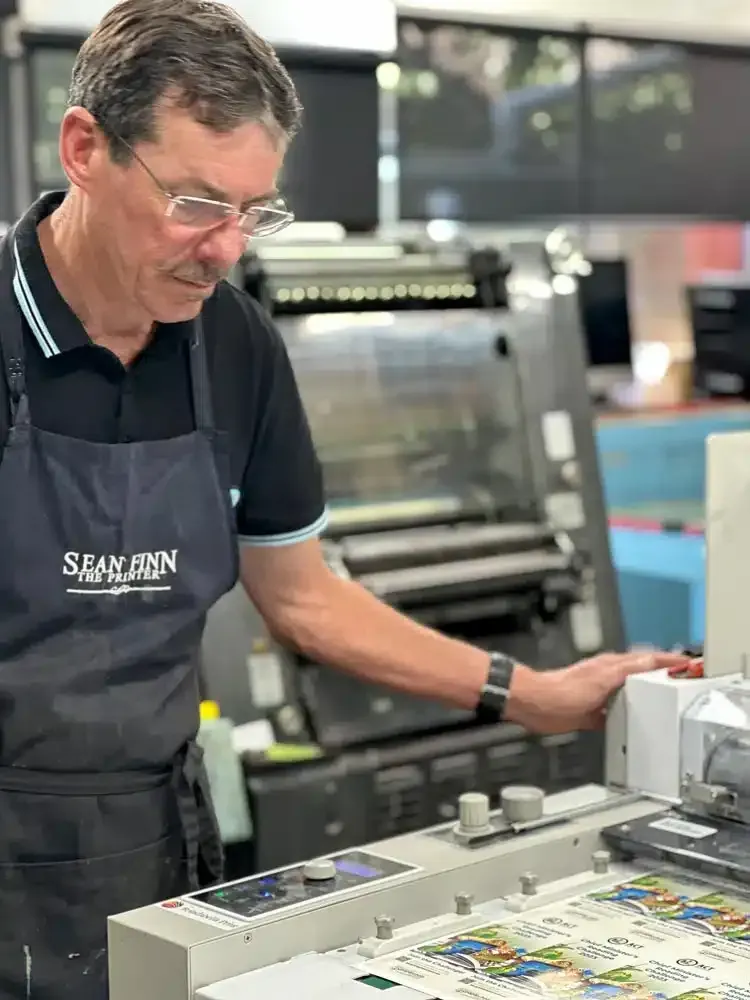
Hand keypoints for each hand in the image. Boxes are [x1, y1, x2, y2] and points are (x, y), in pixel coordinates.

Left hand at [508, 650, 694, 734]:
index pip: (648, 660)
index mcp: (612, 666)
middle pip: (642, 671)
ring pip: (633, 688)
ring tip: (666, 695)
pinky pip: (620, 707)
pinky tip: (636, 717)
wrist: (534, 704)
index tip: (687, 663)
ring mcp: (601, 691)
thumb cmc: (559, 692)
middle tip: (683, 676)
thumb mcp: (600, 681)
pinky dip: (632, 709)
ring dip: (649, 691)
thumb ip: (625, 673)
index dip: (669, 662)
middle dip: (663, 673)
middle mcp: (607, 676)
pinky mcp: (594, 708)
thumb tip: (649, 664)